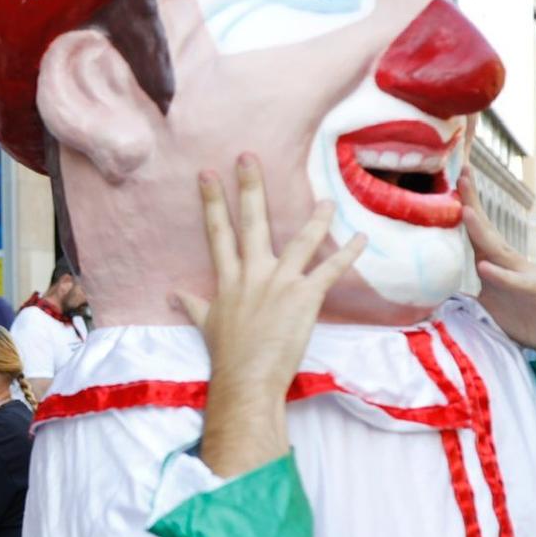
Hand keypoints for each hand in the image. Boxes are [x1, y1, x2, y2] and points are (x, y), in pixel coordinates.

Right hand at [173, 155, 364, 477]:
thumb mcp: (207, 325)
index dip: (213, 201)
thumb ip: (193, 305)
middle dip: (250, 187)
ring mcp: (279, 283)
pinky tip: (360, 238)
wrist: (245, 379)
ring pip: (299, 241)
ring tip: (326, 199)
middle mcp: (252, 273)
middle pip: (250, 222)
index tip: (208, 174)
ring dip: (315, 218)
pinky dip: (347, 254)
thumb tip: (174, 295)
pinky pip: (329, 270)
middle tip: (249, 156)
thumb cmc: (226, 355)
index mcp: (228, 279)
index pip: (218, 233)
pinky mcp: (304, 297)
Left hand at [459, 178, 535, 351]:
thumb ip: (468, 295)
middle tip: (462, 174)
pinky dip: (501, 275)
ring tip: (465, 211)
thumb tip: (436, 294)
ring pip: (499, 251)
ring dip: (481, 231)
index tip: (450, 182)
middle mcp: (510, 263)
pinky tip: (485, 267)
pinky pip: (517, 283)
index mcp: (496, 264)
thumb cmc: (526, 318)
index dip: (462, 209)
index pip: (475, 234)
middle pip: (486, 231)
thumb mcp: (490, 305)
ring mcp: (525, 275)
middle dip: (472, 203)